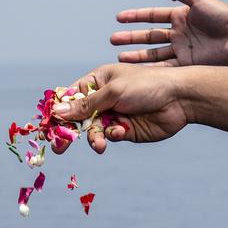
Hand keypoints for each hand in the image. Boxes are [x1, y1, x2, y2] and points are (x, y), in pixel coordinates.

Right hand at [50, 64, 190, 153]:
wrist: (179, 99)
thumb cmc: (147, 85)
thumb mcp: (114, 92)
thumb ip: (86, 104)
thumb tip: (58, 111)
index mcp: (98, 80)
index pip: (71, 96)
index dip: (59, 110)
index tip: (48, 125)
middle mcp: (104, 98)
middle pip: (78, 117)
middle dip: (70, 131)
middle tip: (60, 147)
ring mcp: (115, 114)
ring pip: (93, 130)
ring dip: (93, 137)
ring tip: (98, 144)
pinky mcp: (126, 129)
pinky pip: (109, 136)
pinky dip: (111, 136)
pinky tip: (121, 131)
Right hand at [110, 0, 227, 66]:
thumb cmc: (223, 15)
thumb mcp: (198, 0)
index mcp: (180, 16)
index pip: (152, 16)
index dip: (135, 17)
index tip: (119, 17)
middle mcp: (178, 32)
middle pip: (149, 36)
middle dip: (131, 38)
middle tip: (113, 39)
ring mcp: (182, 48)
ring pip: (154, 53)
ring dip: (137, 55)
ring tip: (120, 56)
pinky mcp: (188, 63)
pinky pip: (166, 66)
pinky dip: (152, 69)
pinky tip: (138, 71)